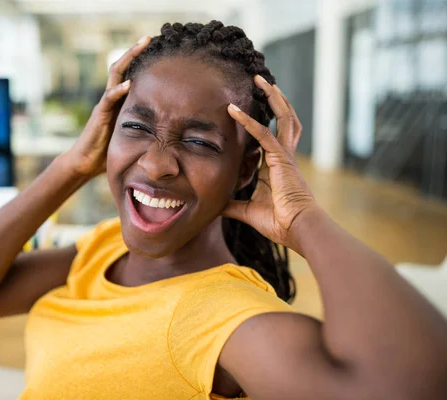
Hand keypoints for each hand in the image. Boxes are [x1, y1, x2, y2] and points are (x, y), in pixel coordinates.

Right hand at [65, 36, 150, 178]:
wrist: (87, 162)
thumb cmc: (109, 151)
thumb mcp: (132, 134)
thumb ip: (145, 126)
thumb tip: (170, 129)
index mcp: (120, 100)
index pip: (130, 74)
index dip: (140, 61)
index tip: (155, 49)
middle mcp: (111, 97)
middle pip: (121, 67)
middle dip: (134, 51)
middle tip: (148, 38)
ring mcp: (105, 104)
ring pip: (115, 75)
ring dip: (127, 59)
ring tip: (140, 46)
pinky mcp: (100, 115)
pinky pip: (109, 98)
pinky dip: (119, 90)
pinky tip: (130, 83)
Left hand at [222, 75, 316, 250]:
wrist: (298, 230)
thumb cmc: (279, 223)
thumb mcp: (248, 211)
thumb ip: (232, 205)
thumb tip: (215, 207)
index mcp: (277, 166)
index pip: (269, 136)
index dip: (262, 120)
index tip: (251, 107)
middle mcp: (283, 156)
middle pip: (284, 119)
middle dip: (274, 99)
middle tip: (261, 82)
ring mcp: (285, 155)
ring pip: (281, 118)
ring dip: (271, 98)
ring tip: (259, 80)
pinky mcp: (281, 159)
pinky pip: (263, 134)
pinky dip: (248, 121)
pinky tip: (233, 110)